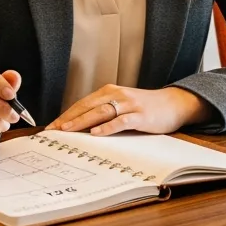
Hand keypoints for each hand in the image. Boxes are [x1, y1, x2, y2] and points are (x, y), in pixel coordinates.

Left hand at [45, 85, 210, 135]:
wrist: (174, 104)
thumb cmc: (146, 108)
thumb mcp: (122, 106)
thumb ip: (104, 113)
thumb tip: (81, 128)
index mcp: (109, 92)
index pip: (82, 104)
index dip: (66, 115)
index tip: (51, 127)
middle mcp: (117, 95)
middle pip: (87, 106)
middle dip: (68, 119)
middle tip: (53, 131)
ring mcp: (129, 104)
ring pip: (100, 112)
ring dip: (82, 121)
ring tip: (67, 130)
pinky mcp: (140, 115)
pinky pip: (121, 121)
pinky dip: (107, 127)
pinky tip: (96, 133)